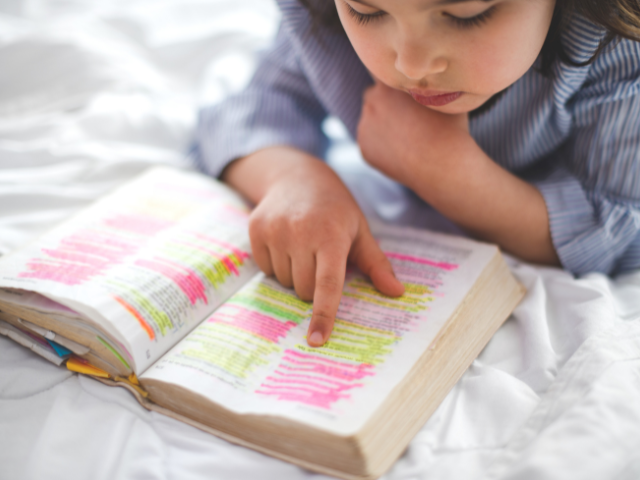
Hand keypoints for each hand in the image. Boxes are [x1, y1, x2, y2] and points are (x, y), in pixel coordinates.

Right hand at [223, 147, 404, 346]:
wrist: (297, 176)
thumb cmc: (335, 209)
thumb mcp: (359, 231)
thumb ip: (376, 264)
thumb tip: (397, 293)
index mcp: (331, 235)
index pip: (328, 283)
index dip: (323, 314)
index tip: (317, 339)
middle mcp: (300, 232)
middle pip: (304, 290)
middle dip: (314, 285)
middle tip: (320, 259)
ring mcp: (275, 230)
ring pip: (285, 282)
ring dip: (295, 274)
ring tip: (302, 246)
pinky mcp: (256, 230)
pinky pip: (266, 269)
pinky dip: (277, 264)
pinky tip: (285, 242)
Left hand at [357, 82, 468, 189]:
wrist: (441, 166)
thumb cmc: (448, 128)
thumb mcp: (443, 95)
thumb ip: (427, 84)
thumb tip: (431, 77)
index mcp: (388, 85)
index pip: (383, 72)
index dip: (394, 80)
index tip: (404, 89)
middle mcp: (371, 103)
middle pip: (374, 96)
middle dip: (386, 102)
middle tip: (405, 115)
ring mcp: (364, 127)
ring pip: (371, 121)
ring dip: (382, 124)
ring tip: (405, 136)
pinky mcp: (364, 150)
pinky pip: (371, 142)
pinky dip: (381, 145)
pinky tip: (399, 151)